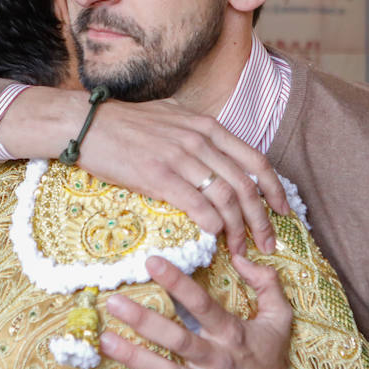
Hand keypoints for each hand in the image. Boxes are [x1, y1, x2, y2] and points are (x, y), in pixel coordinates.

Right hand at [0, 89, 289, 253]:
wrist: (86, 123)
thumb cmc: (125, 124)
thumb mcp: (172, 117)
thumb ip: (197, 133)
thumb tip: (216, 150)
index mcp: (207, 126)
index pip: (255, 160)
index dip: (274, 190)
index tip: (282, 212)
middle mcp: (200, 140)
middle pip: (246, 185)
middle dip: (262, 220)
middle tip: (266, 244)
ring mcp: (180, 157)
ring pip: (226, 198)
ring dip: (239, 230)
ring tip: (241, 251)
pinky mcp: (159, 175)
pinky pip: (198, 205)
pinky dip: (213, 226)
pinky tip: (214, 239)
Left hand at [99, 254, 301, 368]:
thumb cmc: (272, 361)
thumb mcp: (280, 318)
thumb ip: (266, 283)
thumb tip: (243, 258)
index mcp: (232, 334)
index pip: (202, 304)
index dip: (177, 283)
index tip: (152, 262)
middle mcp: (217, 360)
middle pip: (176, 338)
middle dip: (143, 320)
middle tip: (114, 303)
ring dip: (134, 357)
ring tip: (105, 340)